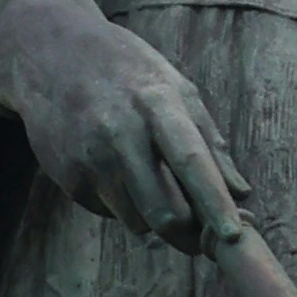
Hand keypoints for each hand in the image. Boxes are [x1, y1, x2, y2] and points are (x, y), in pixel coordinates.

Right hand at [0, 0, 245, 247]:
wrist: (53, 57)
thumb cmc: (129, 74)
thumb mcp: (176, 89)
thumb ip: (210, 143)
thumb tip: (243, 194)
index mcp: (157, 104)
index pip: (192, 162)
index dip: (214, 203)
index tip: (234, 236)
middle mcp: (121, 133)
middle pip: (165, 210)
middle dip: (190, 235)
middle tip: (204, 239)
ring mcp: (90, 158)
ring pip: (138, 221)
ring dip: (156, 219)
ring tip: (152, 182)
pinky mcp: (68, 178)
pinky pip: (110, 214)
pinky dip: (125, 206)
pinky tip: (117, 172)